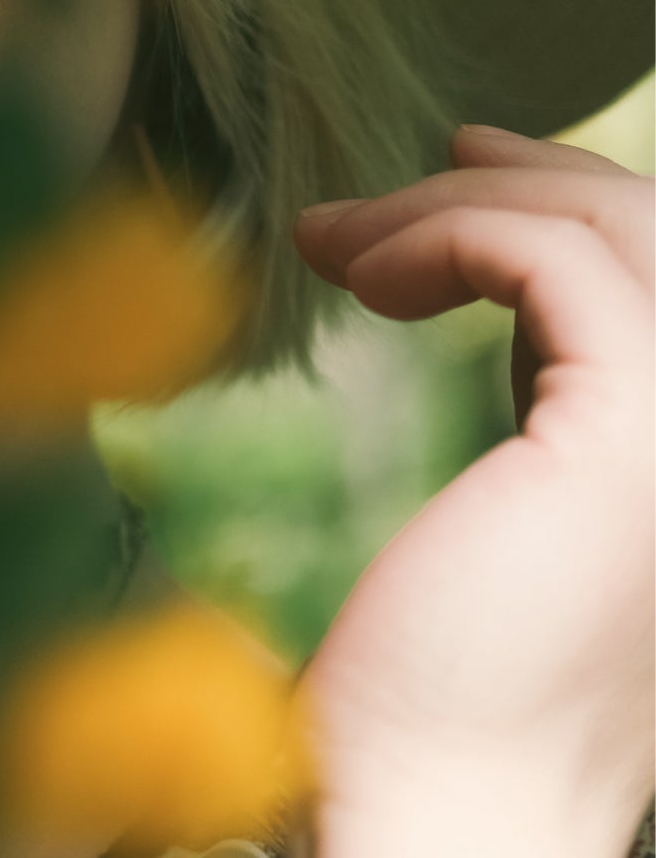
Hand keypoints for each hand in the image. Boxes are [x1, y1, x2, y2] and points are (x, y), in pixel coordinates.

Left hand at [291, 124, 652, 857]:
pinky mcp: (629, 435)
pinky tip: (365, 275)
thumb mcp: (514, 516)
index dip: (578, 205)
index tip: (465, 169)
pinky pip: (542, 261)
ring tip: (335, 240)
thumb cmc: (444, 692)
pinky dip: (447, 235)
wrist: (442, 801)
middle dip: (529, 180)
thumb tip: (477, 299)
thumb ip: (537, 415)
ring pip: (605, 229)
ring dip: (458, 206)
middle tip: (414, 167)